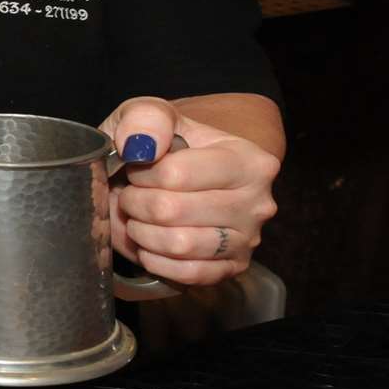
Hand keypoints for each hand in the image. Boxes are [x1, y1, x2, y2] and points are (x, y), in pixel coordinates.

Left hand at [101, 97, 280, 285]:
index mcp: (247, 159)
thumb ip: (146, 118)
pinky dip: (157, 260)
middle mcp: (257, 202)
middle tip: (130, 193)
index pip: (175, 174)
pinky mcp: (233, 267)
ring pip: (179, 245)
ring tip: (137, 216)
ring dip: (142, 232)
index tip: (136, 167)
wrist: (177, 170)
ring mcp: (248, 238)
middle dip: (136, 202)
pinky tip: (148, 242)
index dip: (141, 173)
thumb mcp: (151, 114)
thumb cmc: (164, 143)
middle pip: (172, 210)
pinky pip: (189, 274)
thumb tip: (142, 146)